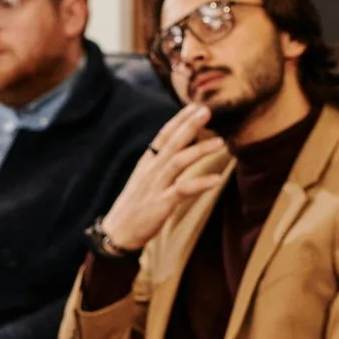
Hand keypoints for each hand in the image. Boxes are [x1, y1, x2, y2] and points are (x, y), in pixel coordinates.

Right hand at [97, 103, 227, 251]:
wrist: (118, 231)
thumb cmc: (135, 205)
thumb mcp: (145, 179)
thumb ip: (161, 164)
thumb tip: (180, 150)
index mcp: (148, 163)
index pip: (164, 135)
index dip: (180, 120)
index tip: (196, 106)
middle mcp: (151, 170)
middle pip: (172, 142)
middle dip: (190, 126)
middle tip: (207, 110)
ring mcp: (156, 186)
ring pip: (178, 162)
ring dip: (199, 150)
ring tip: (220, 141)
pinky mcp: (161, 204)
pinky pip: (182, 190)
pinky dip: (200, 183)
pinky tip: (216, 179)